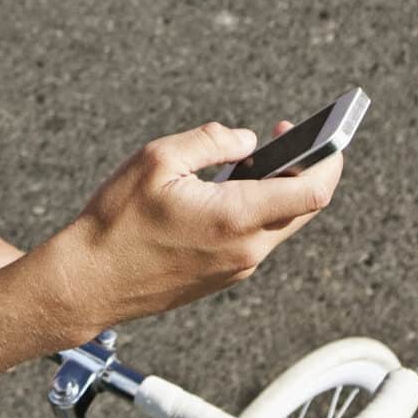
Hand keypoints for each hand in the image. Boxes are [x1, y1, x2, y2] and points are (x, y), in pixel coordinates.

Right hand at [34, 120, 339, 336]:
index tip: (327, 137)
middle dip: (303, 168)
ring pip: (278, 224)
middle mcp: (246, 249)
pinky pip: (254, 239)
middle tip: (283, 135)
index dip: (328, 161)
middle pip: (301, 208)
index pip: (312, 192)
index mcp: (235, 217)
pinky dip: (254, 210)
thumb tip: (246, 140)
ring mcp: (236, 268)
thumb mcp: (157, 159)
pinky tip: (225, 191)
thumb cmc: (117, 221)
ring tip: (248, 160)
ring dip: (276, 190)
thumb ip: (210, 142)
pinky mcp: (221, 278)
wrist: (89, 282)